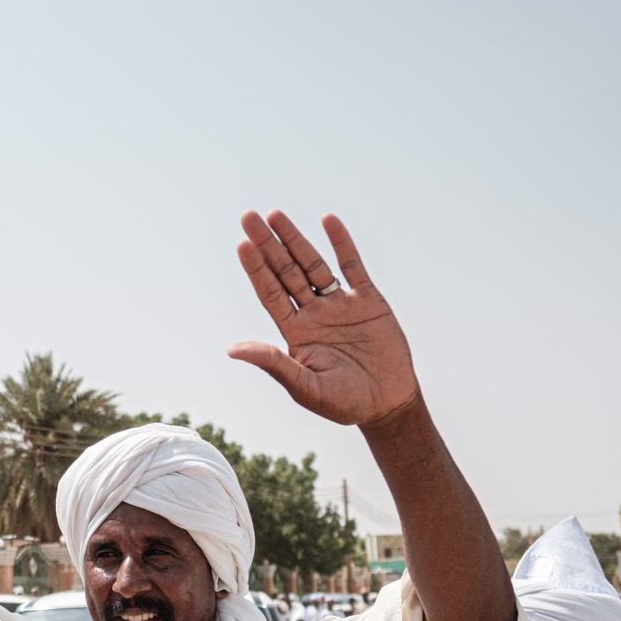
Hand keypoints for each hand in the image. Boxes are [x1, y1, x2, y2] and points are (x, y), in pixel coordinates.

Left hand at [229, 212, 418, 428]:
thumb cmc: (343, 402)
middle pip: (285, 272)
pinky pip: (352, 267)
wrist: (387, 405)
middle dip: (268, 245)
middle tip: (249, 216)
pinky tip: (328, 221)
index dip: (256, 270)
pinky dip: (341, 243)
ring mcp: (340, 304)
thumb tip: (233, 349)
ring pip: (313, 265)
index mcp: (295, 333)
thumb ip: (273, 363)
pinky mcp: (368, 301)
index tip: (242, 245)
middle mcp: (313, 313)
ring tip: (275, 215)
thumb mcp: (304, 386)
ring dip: (295, 240)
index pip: (270, 294)